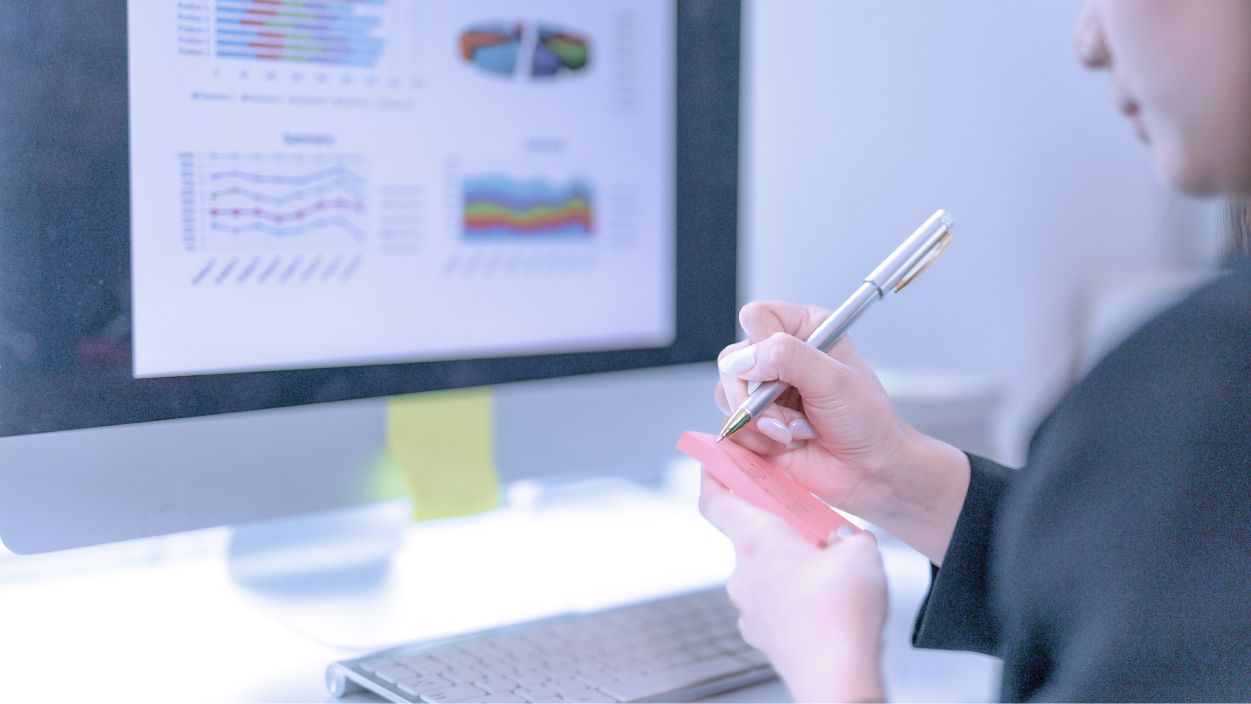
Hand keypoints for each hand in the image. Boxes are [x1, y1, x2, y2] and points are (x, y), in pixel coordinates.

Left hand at [699, 470, 886, 702]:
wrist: (836, 680)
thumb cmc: (841, 617)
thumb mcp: (860, 552)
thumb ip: (848, 534)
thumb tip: (844, 540)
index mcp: (758, 540)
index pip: (715, 498)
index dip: (712, 474)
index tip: (714, 460)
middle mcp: (743, 572)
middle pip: (749, 534)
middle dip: (779, 528)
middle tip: (812, 527)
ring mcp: (748, 606)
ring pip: (764, 571)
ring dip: (788, 565)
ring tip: (828, 574)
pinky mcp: (761, 634)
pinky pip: (772, 602)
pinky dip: (792, 597)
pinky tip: (823, 605)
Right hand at [715, 300, 969, 563]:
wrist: (871, 472)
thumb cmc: (866, 421)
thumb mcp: (833, 378)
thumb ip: (786, 357)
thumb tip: (739, 361)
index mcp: (803, 330)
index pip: (756, 318)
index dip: (761, 345)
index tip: (781, 371)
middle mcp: (779, 358)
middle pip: (732, 361)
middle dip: (757, 397)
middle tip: (785, 419)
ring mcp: (764, 393)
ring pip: (727, 396)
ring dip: (762, 422)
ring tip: (796, 433)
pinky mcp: (756, 425)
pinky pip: (732, 428)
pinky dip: (758, 441)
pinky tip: (788, 444)